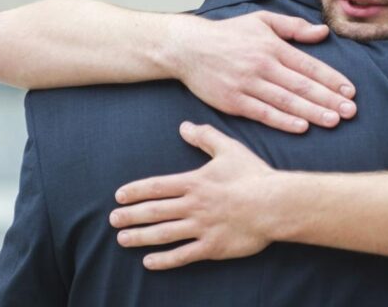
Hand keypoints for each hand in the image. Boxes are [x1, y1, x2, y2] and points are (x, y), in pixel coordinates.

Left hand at [110, 122, 277, 268]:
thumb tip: (184, 125)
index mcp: (195, 182)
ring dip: (140, 237)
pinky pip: (183, 255)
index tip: (119, 196)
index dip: (136, 191)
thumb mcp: (229, 149)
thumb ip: (206, 137)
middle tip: (112, 220)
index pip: (157, 186)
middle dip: (131, 216)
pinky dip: (164, 260)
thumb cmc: (254, 175)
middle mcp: (193, 205)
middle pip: (154, 211)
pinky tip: (149, 262)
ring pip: (163, 234)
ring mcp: (201, 228)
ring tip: (122, 239)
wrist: (275, 204)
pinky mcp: (212, 247)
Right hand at [168, 11, 355, 132]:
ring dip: (312, 112)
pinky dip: (283, 121)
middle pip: (302, 85)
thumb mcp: (262, 20)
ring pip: (286, 101)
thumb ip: (293, 26)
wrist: (188, 47)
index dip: (332, 79)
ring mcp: (247, 84)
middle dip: (329, 99)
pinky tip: (302, 127)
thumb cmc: (228, 33)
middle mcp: (262, 64)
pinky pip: (263, 113)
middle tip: (351, 112)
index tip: (350, 92)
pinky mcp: (233, 101)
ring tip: (334, 121)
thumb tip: (322, 33)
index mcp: (272, 46)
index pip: (309, 65)